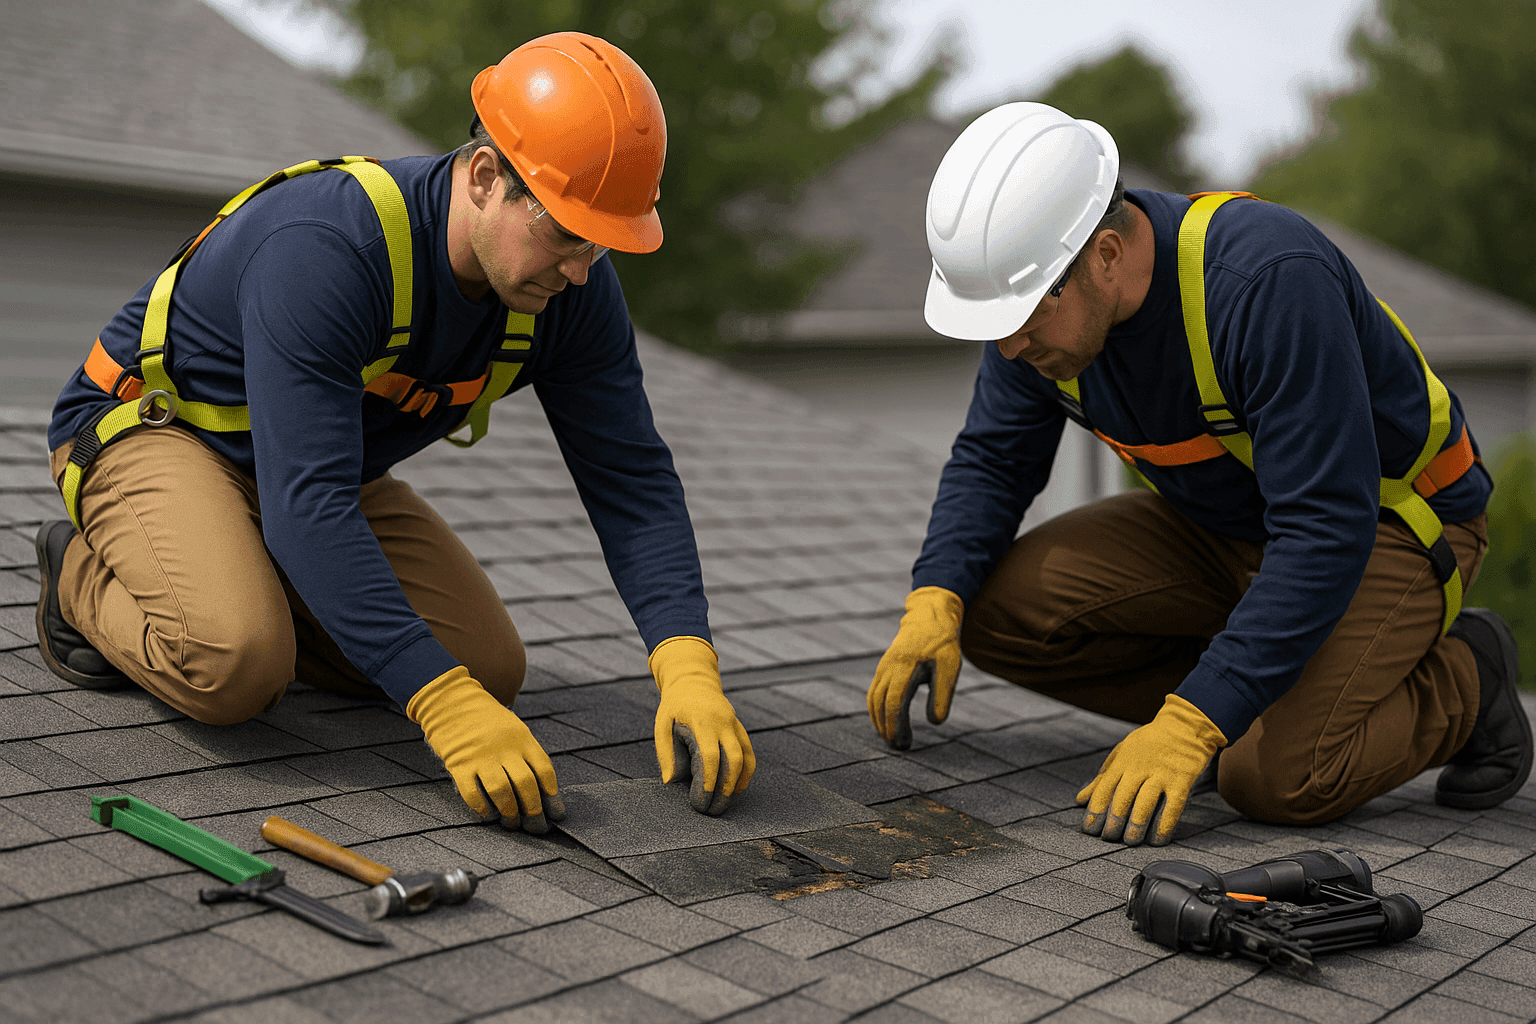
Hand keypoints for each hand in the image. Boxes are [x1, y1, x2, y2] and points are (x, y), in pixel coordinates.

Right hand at [407, 666, 564, 832]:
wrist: (452, 702)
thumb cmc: (487, 720)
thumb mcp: (515, 729)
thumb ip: (526, 755)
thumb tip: (543, 791)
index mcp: (523, 738)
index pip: (544, 770)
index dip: (553, 795)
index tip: (556, 812)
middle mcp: (505, 748)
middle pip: (526, 785)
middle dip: (534, 811)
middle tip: (536, 827)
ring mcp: (481, 756)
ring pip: (502, 792)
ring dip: (509, 813)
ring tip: (512, 822)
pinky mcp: (459, 764)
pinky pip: (473, 793)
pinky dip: (483, 808)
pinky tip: (488, 814)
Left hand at [650, 636, 754, 814]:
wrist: (694, 681)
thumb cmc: (675, 707)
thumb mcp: (662, 725)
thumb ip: (667, 753)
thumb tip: (672, 782)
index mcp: (701, 722)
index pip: (709, 757)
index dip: (708, 783)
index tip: (700, 803)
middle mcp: (722, 724)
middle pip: (732, 761)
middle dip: (725, 789)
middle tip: (713, 810)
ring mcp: (734, 726)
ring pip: (745, 759)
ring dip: (737, 783)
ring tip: (725, 803)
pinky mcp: (740, 729)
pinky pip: (749, 753)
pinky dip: (746, 773)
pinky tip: (737, 788)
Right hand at [867, 587, 964, 748]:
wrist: (929, 619)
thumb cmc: (942, 644)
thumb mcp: (950, 667)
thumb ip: (942, 694)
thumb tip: (935, 722)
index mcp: (905, 666)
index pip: (894, 701)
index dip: (896, 724)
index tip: (903, 742)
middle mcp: (889, 667)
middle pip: (880, 703)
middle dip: (886, 728)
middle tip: (899, 747)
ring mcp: (883, 667)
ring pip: (873, 699)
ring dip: (878, 721)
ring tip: (891, 740)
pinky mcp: (884, 669)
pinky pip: (874, 693)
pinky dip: (877, 710)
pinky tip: (887, 723)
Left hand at [1077, 694, 1225, 845]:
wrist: (1184, 727)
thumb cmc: (1148, 743)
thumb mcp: (1121, 753)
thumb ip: (1101, 778)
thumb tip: (1080, 799)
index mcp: (1122, 762)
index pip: (1104, 789)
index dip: (1095, 811)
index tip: (1089, 829)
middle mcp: (1139, 769)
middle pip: (1122, 800)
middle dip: (1113, 822)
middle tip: (1108, 838)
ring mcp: (1161, 775)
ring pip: (1145, 805)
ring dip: (1136, 826)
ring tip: (1130, 841)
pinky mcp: (1181, 782)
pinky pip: (1172, 808)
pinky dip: (1164, 826)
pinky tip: (1157, 840)